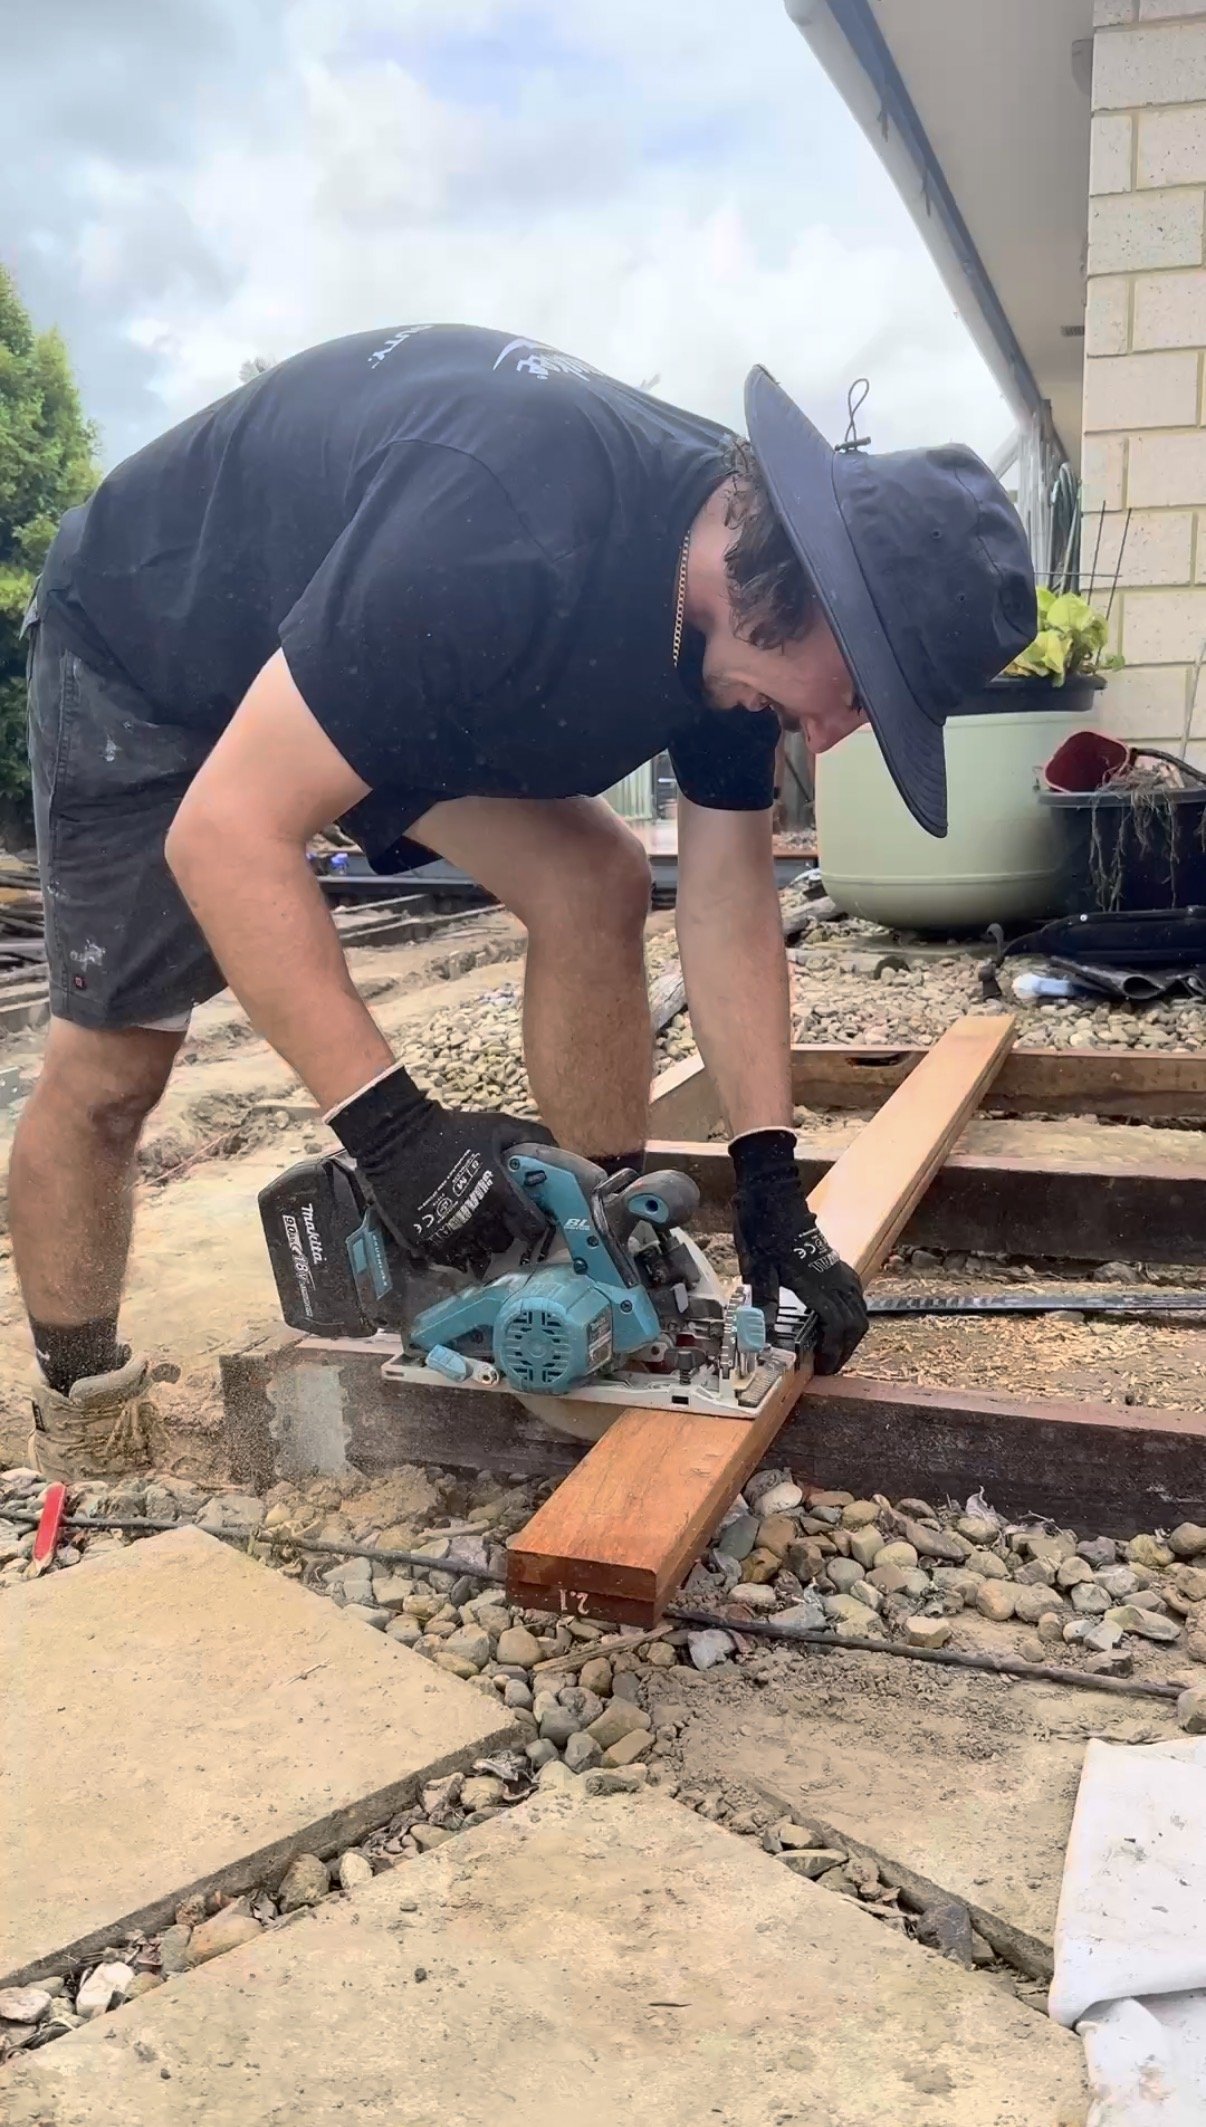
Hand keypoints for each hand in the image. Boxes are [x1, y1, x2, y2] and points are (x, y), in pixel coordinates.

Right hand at [327, 1063, 553, 1273]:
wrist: (397, 1136)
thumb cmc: (453, 1129)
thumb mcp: (498, 1126)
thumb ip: (533, 1138)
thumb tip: (560, 1154)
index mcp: (499, 1194)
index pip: (530, 1227)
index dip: (533, 1224)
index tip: (529, 1218)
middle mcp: (478, 1220)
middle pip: (503, 1244)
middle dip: (505, 1233)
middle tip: (498, 1220)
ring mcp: (449, 1234)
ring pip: (477, 1256)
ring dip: (479, 1245)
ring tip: (474, 1229)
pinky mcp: (424, 1242)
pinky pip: (449, 1261)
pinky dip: (454, 1252)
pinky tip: (452, 1235)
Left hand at [729, 1128, 867, 1373]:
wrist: (774, 1193)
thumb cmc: (764, 1228)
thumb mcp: (756, 1266)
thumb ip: (762, 1300)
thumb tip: (760, 1334)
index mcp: (816, 1283)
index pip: (838, 1328)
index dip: (834, 1352)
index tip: (823, 1368)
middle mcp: (834, 1279)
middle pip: (855, 1323)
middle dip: (846, 1348)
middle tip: (829, 1364)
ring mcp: (838, 1269)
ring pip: (860, 1309)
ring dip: (852, 1333)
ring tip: (835, 1348)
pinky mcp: (836, 1261)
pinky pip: (856, 1294)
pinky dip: (853, 1313)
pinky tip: (838, 1319)